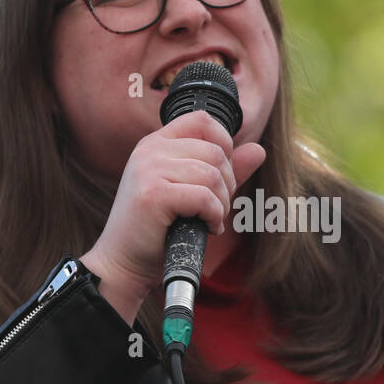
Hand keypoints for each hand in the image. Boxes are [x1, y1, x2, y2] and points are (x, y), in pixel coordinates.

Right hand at [80, 111, 265, 322]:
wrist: (124, 263)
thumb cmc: (158, 230)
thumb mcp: (192, 192)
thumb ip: (224, 170)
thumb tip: (260, 150)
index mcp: (156, 143)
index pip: (203, 120)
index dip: (225, 143)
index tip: (222, 175)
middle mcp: (150, 150)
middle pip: (215, 151)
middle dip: (227, 184)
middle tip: (215, 208)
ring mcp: (149, 170)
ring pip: (212, 175)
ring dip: (221, 204)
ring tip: (209, 220)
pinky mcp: (153, 194)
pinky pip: (204, 197)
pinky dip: (214, 216)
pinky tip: (206, 228)